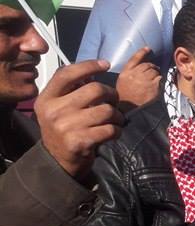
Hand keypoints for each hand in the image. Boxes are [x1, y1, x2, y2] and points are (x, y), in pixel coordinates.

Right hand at [35, 60, 122, 180]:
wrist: (58, 161)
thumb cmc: (64, 128)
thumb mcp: (58, 107)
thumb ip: (71, 89)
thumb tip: (94, 71)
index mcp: (47, 99)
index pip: (67, 74)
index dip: (88, 66)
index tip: (105, 64)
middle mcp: (53, 111)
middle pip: (95, 89)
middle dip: (111, 95)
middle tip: (113, 102)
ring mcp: (66, 127)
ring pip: (107, 110)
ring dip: (117, 116)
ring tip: (115, 120)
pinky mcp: (80, 142)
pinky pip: (110, 129)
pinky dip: (117, 130)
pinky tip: (113, 132)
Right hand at [116, 47, 160, 111]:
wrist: (127, 108)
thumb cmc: (124, 94)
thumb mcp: (122, 80)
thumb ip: (130, 72)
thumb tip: (141, 65)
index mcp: (126, 72)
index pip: (135, 59)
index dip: (142, 52)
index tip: (147, 48)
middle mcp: (135, 75)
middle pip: (147, 65)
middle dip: (152, 66)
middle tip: (153, 70)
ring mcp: (144, 81)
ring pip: (154, 71)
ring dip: (156, 72)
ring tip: (154, 77)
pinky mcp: (153, 87)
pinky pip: (159, 78)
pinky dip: (159, 79)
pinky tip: (157, 83)